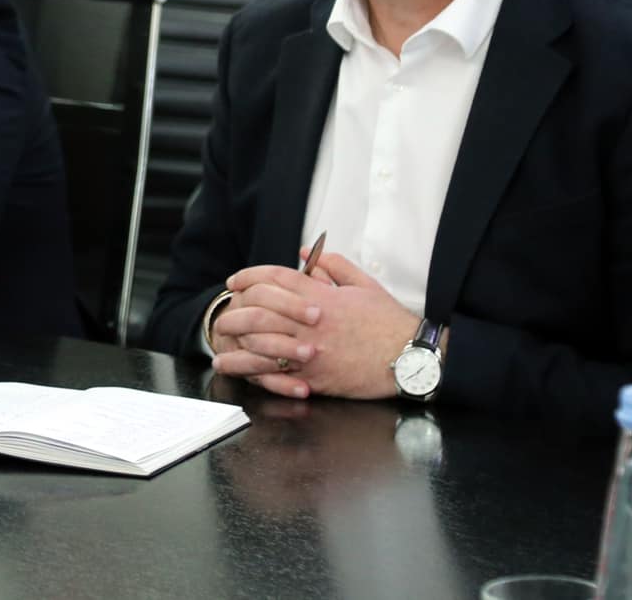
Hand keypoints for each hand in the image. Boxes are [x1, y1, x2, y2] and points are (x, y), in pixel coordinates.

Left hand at [214, 253, 421, 400]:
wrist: (410, 358)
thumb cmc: (388, 321)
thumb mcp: (364, 284)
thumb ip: (332, 265)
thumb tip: (305, 252)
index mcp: (323, 298)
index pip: (276, 279)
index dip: (250, 276)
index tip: (235, 280)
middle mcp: (312, 324)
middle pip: (261, 311)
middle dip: (236, 309)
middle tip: (225, 309)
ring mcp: (312, 353)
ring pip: (263, 344)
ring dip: (237, 342)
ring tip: (221, 342)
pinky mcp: (315, 379)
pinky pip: (277, 375)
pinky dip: (254, 371)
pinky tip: (239, 369)